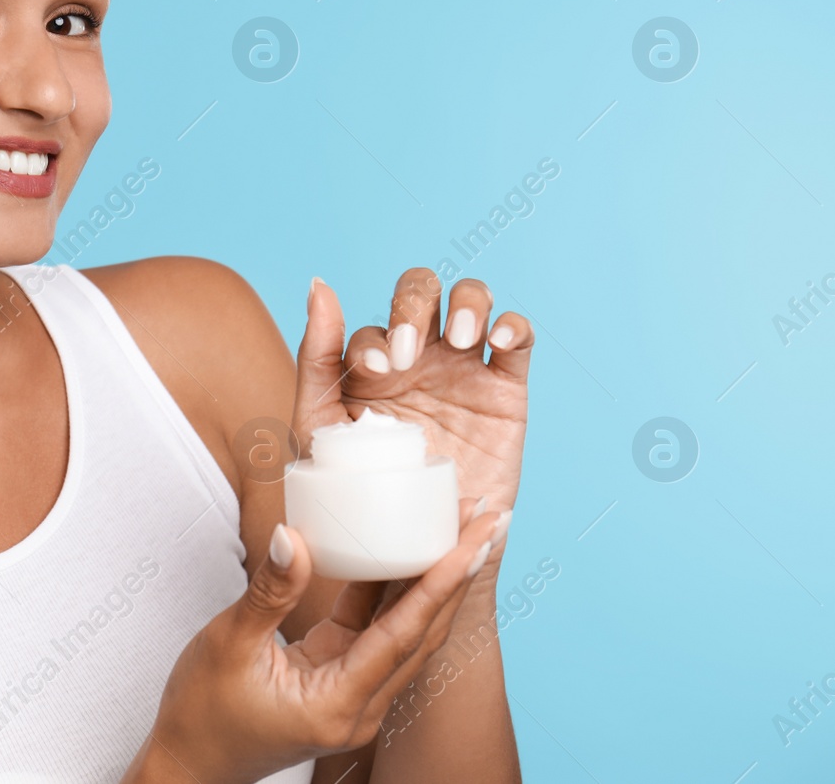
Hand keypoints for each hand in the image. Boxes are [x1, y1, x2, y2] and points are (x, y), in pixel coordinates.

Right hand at [127, 503, 506, 783]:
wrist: (186, 763)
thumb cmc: (202, 715)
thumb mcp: (229, 645)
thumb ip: (268, 592)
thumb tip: (291, 536)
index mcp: (340, 703)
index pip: (406, 631)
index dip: (444, 579)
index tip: (475, 536)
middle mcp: (360, 705)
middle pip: (424, 630)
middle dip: (457, 571)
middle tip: (485, 516)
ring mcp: (353, 694)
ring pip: (407, 632)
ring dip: (433, 579)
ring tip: (456, 528)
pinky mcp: (338, 681)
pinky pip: (376, 632)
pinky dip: (390, 591)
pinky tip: (400, 553)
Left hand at [340, 268, 532, 516]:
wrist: (420, 551)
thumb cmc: (360, 491)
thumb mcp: (322, 426)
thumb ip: (316, 356)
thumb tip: (318, 283)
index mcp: (372, 364)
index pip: (369, 327)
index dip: (371, 340)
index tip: (376, 372)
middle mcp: (418, 355)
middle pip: (419, 290)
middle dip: (412, 307)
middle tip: (408, 358)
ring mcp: (463, 368)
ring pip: (471, 299)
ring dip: (467, 302)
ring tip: (460, 337)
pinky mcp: (506, 389)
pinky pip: (518, 340)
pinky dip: (514, 324)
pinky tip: (499, 338)